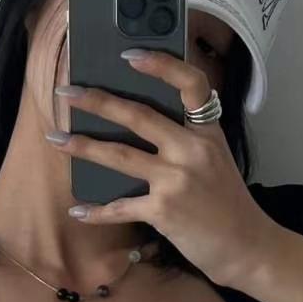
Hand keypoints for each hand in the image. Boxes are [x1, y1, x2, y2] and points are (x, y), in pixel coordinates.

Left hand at [48, 50, 284, 288]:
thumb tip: (141, 128)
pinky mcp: (163, 211)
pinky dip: (97, 211)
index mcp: (207, 134)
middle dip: (98, 101)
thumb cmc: (227, 204)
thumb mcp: (216, 161)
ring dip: (83, 147)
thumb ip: (187, 142)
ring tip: (56, 139)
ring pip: (120, 156)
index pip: (190, 84)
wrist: (246, 246)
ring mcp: (176, 180)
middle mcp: (191, 151)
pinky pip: (121, 208)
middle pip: (139, 116)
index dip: (161, 65)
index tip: (130, 55)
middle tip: (67, 93)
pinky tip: (78, 211)